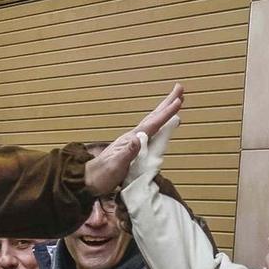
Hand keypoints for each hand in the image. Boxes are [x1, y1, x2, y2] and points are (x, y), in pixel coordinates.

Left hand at [84, 83, 184, 197]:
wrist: (89, 180)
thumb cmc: (101, 175)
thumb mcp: (115, 166)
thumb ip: (127, 153)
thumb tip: (138, 138)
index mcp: (131, 140)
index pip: (152, 124)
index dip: (166, 113)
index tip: (178, 101)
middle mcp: (133, 137)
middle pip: (153, 116)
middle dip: (167, 103)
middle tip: (180, 88)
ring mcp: (132, 141)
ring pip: (152, 121)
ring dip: (164, 110)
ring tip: (175, 101)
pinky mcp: (133, 148)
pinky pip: (151, 132)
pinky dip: (159, 124)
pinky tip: (161, 124)